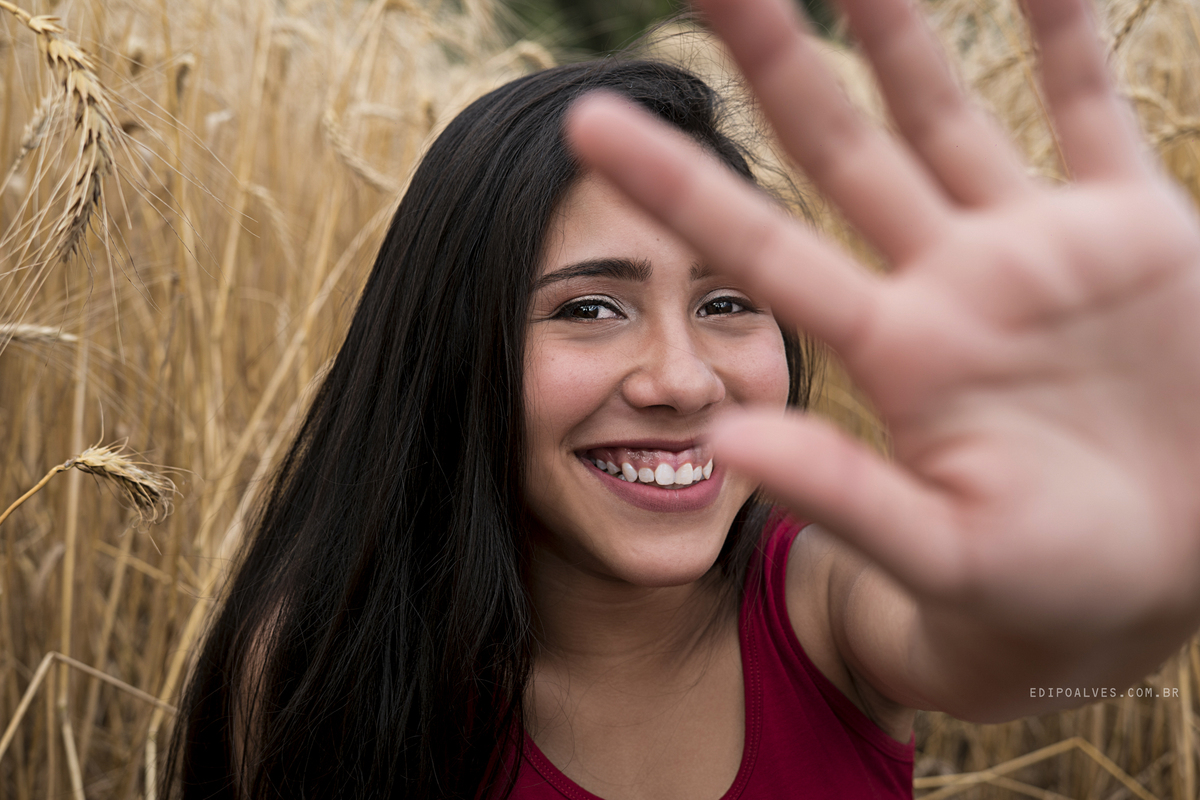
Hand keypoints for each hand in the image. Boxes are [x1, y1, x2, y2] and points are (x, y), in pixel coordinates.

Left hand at [567, 0, 1199, 656]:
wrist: (1167, 575)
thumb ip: (839, 492)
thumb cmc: (1045, 584)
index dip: (676, 186)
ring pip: (945, 111)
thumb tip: (722, 441)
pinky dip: (1070, 33)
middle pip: (836, 146)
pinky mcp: (1132, 232)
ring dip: (893, 23)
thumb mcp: (941, 551)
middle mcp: (945, 284)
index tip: (588, 122)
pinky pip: (1090, 110)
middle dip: (772, 58)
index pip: (758, 248)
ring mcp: (1033, 250)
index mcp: (890, 354)